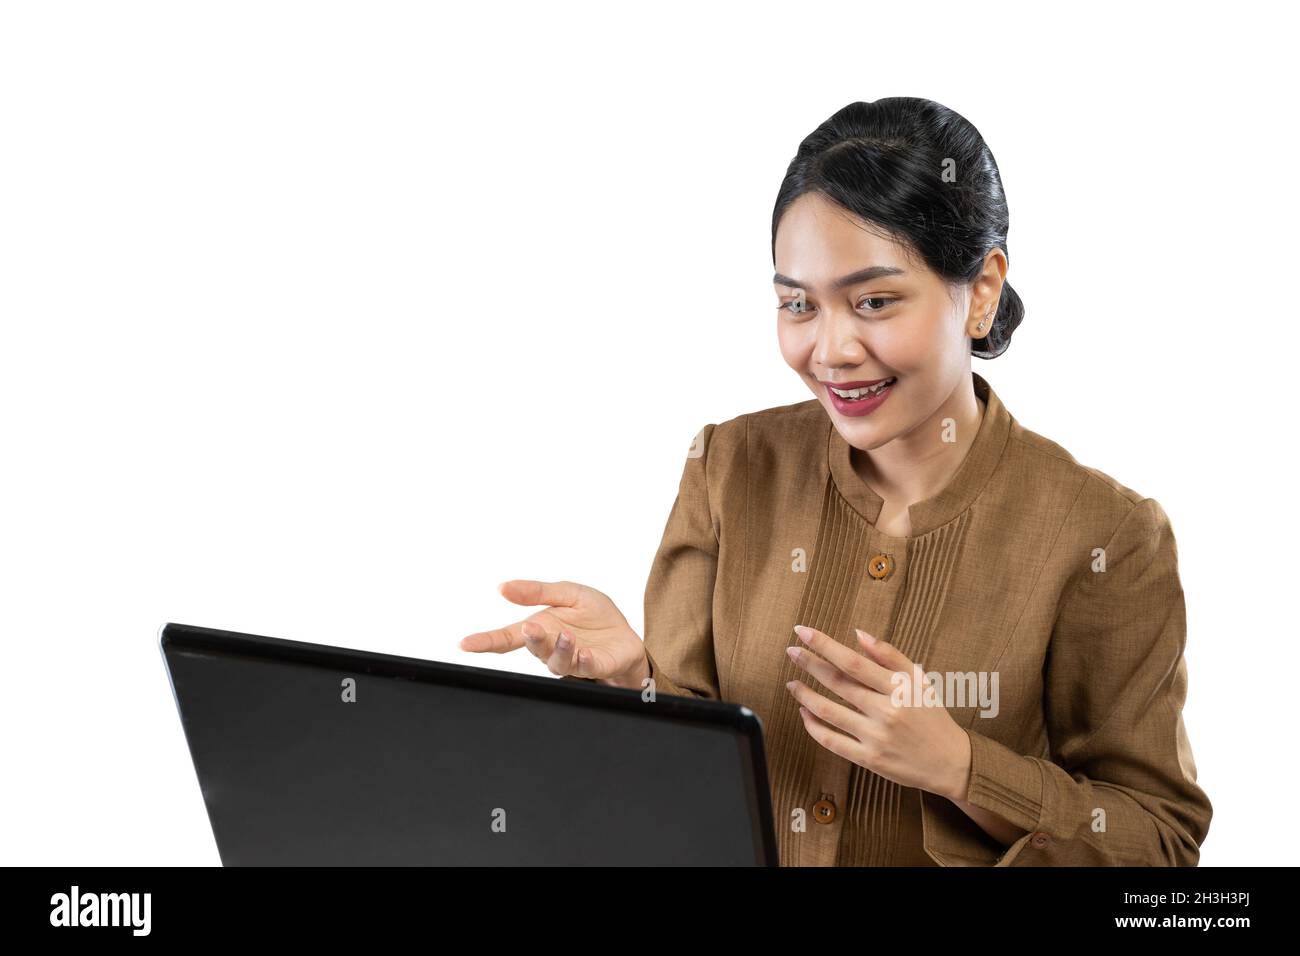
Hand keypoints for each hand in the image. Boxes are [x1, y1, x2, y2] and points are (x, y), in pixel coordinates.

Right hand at [459, 579, 649, 688]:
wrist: (626, 635)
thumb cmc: (595, 616)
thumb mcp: (568, 593)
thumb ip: (537, 591)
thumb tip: (502, 587)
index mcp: (541, 628)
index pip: (508, 637)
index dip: (486, 641)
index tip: (465, 644)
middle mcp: (551, 647)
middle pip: (533, 648)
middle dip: (531, 639)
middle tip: (529, 628)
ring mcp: (573, 659)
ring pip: (557, 662)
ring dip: (558, 649)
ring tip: (565, 635)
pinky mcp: (596, 665)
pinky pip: (585, 667)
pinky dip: (583, 660)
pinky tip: (584, 652)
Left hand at [783, 624, 971, 801]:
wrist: (950, 762)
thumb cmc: (933, 716)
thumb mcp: (919, 680)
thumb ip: (890, 656)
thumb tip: (859, 634)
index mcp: (898, 688)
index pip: (853, 661)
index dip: (824, 645)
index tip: (803, 631)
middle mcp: (885, 712)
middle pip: (837, 682)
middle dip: (809, 663)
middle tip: (791, 651)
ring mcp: (875, 737)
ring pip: (829, 712)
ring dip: (805, 695)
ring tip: (791, 682)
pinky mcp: (869, 759)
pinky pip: (832, 741)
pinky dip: (814, 726)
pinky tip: (804, 713)